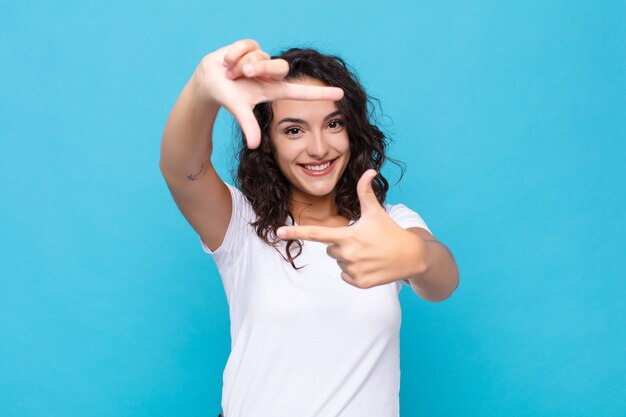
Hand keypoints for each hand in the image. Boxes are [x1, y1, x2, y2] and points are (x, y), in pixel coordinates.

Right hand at [192, 39, 343, 148]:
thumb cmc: (228, 96)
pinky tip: (228, 61)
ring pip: (261, 55)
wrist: (209, 80)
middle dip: (258, 67)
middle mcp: (272, 74)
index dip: (321, 93)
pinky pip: (247, 45)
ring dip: (242, 63)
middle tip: (243, 73)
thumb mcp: (240, 111)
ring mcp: (263, 59)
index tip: (341, 94)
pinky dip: (234, 54)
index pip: (302, 92)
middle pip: (279, 66)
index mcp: (274, 90)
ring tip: (231, 72)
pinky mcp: (252, 46)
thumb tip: (255, 146)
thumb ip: (249, 126)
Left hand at [276, 169, 427, 288]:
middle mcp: (347, 254)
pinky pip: (345, 276)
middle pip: (330, 250)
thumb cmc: (390, 231)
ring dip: (349, 259)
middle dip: (342, 245)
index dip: (296, 232)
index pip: (316, 234)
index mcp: (347, 236)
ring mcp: (353, 270)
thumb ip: (366, 191)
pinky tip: (370, 265)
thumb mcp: (376, 212)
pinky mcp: (359, 283)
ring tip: (369, 254)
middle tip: (363, 242)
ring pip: (339, 263)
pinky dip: (355, 272)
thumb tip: (369, 170)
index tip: (278, 232)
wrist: (411, 257)